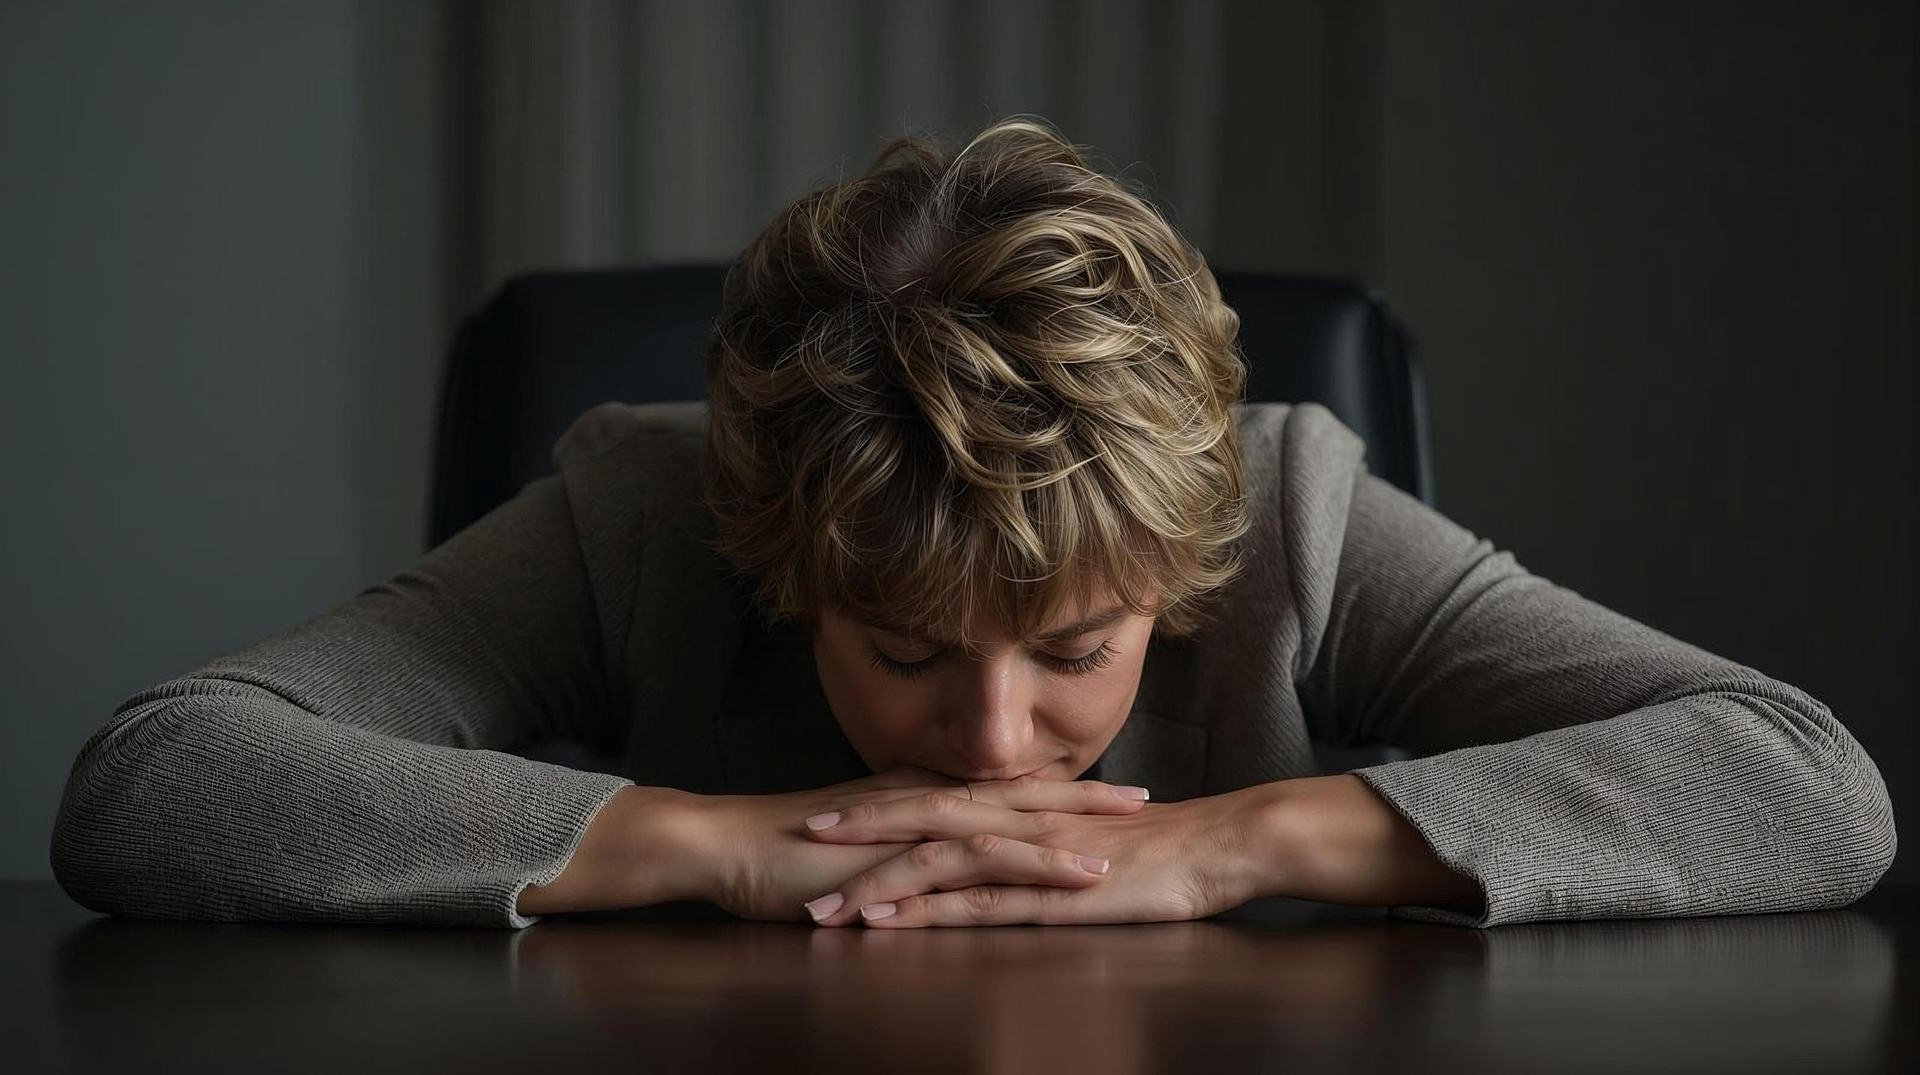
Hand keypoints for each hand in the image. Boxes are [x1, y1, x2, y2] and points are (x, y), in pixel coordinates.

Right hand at [691, 767, 1152, 921]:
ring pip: (1015, 821)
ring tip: (1131, 839)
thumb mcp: (855, 851)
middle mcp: (929, 801)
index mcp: (920, 798)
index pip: (1001, 791)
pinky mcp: (910, 852)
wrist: (728, 846)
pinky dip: (1038, 863)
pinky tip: (1077, 876)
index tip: (1103, 793)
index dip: (1053, 792)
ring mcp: (921, 823)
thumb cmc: (781, 855)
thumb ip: (896, 848)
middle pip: (1022, 796)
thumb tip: (926, 861)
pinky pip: (987, 856)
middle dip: (1087, 799)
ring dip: (1075, 831)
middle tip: (1147, 798)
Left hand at [799, 781, 1270, 926]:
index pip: (942, 796)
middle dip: (860, 829)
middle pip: (924, 815)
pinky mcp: (1056, 893)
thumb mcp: (1090, 834)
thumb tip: (1011, 846)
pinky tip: (891, 924)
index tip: (832, 812)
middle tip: (802, 837)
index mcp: (1027, 804)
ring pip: (939, 860)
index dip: (885, 802)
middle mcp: (1020, 819)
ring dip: (879, 883)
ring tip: (827, 907)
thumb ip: (1044, 837)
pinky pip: (980, 902)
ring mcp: (1034, 855)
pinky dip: (929, 911)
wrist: (1223, 842)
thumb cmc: (1164, 844)